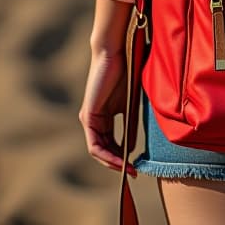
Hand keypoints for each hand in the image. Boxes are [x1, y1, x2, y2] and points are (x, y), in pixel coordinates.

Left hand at [78, 47, 136, 176]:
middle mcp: (94, 120)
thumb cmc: (126, 71)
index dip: (122, 157)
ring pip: (98, 150)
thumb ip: (130, 125)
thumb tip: (131, 149)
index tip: (136, 166)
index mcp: (103, 116)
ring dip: (113, 163)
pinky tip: (120, 159)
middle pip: (104, 149)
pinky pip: (95, 144)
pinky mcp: (88, 116)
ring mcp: (89, 118)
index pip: (110, 143)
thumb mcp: (131, 104)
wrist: (116, 52)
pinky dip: (107, 155)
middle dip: (118, 164)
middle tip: (134, 172)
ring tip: (128, 170)